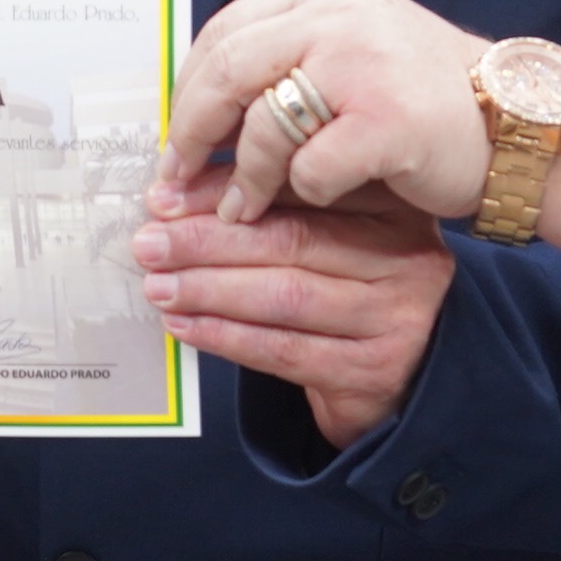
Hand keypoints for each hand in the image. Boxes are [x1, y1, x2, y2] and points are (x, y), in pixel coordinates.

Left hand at [134, 168, 454, 447]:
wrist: (409, 372)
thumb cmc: (354, 290)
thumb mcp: (337, 234)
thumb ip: (277, 207)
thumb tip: (178, 195)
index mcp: (392, 204)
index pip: (298, 188)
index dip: (225, 190)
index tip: (167, 197)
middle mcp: (404, 256)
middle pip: (291, 240)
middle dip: (207, 240)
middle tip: (150, 241)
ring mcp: (394, 316)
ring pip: (284, 297)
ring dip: (210, 290)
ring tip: (158, 285)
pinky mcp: (371, 370)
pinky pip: (285, 351)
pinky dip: (226, 337)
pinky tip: (186, 325)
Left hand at [153, 0, 493, 227]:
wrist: (519, 122)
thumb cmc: (429, 100)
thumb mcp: (354, 54)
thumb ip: (288, 62)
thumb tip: (198, 113)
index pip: (226, 30)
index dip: (189, 87)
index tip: (175, 132)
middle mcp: (339, 17)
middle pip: (227, 70)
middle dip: (192, 131)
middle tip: (175, 176)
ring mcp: (364, 65)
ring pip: (262, 122)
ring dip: (242, 177)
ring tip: (237, 210)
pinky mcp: (386, 121)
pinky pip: (309, 167)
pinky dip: (301, 191)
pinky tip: (308, 201)